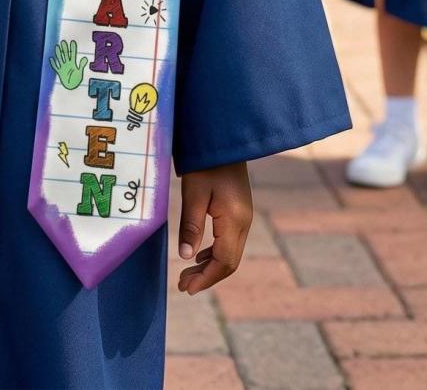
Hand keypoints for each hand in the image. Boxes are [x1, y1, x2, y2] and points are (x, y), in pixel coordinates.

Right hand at [50, 39, 87, 91]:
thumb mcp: (80, 73)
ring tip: (57, 46)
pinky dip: (53, 63)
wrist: (72, 94)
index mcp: (73, 65)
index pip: (72, 54)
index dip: (72, 48)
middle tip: (63, 41)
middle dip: (64, 48)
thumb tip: (85, 58)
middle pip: (65, 55)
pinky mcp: (59, 74)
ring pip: (60, 59)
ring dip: (58, 53)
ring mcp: (63, 69)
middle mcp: (67, 66)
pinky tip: (50, 59)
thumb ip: (81, 65)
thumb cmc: (77, 83)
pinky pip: (55, 67)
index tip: (72, 41)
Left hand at [176, 162, 252, 295]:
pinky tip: (199, 255)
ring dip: (210, 266)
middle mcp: (244, 222)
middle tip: (182, 285)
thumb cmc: (205, 162)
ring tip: (187, 275)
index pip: (224, 262)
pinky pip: (229, 241)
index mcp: (234, 220)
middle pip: (229, 261)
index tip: (186, 288)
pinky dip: (214, 253)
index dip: (206, 278)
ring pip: (230, 252)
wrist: (222, 137)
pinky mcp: (238, 210)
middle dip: (207, 276)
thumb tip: (186, 257)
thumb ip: (191, 225)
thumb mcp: (194, 192)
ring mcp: (243, 216)